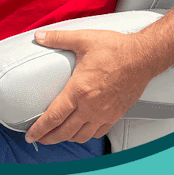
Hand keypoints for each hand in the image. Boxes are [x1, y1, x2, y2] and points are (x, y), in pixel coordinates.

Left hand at [24, 28, 156, 145]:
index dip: (40, 129)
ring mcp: (104, 113)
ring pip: (81, 136)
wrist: (143, 57)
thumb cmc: (116, 48)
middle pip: (65, 132)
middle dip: (49, 138)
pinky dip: (85, 135)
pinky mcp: (115, 114)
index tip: (30, 135)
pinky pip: (97, 133)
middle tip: (39, 138)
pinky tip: (81, 130)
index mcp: (79, 90)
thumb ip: (58, 38)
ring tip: (58, 135)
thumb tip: (38, 36)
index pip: (54, 116)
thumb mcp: (83, 39)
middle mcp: (91, 106)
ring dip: (67, 138)